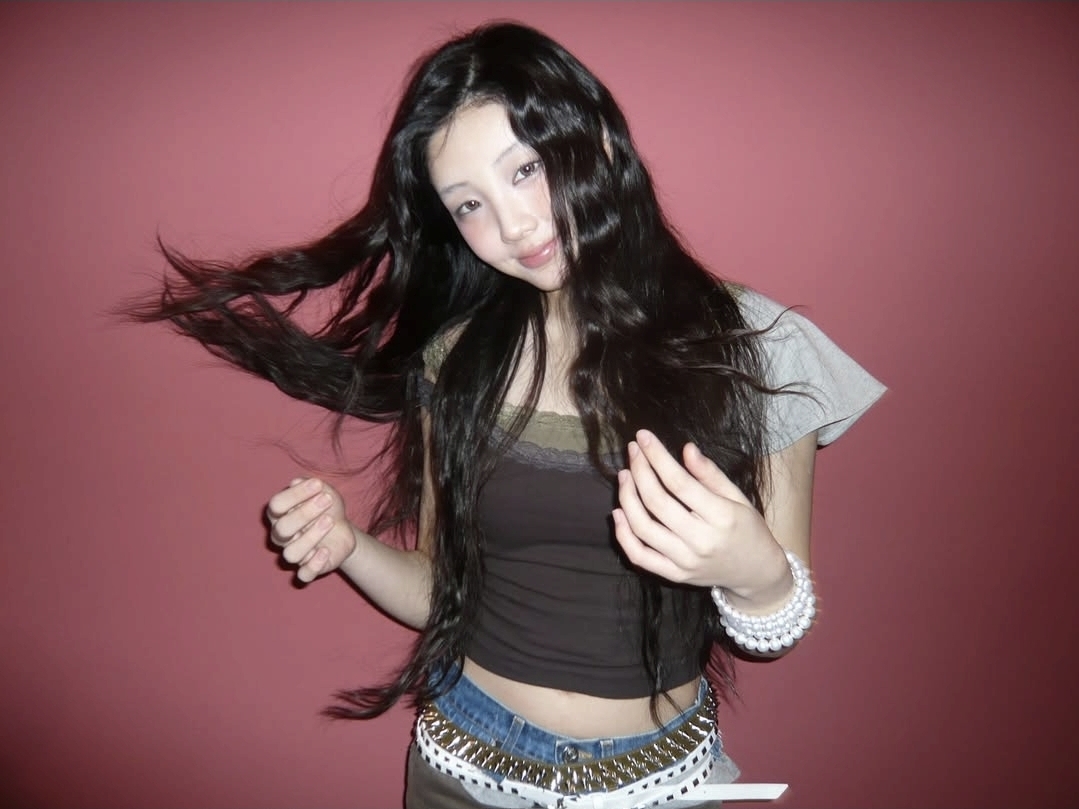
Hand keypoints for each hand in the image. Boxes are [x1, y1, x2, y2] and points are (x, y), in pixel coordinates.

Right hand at [265, 477, 357, 582]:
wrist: (343, 529)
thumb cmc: (327, 508)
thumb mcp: (325, 492)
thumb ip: (312, 486)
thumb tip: (297, 482)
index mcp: (279, 514)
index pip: (276, 505)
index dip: (295, 494)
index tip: (318, 485)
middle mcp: (281, 535)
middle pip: (282, 529)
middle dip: (305, 513)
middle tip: (327, 501)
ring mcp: (294, 553)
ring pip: (291, 553)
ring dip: (312, 537)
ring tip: (330, 522)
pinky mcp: (308, 568)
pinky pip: (303, 575)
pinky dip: (314, 565)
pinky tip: (326, 551)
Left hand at [612, 430, 790, 603]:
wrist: (757, 572)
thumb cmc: (748, 528)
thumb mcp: (738, 496)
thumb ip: (710, 474)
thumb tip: (686, 449)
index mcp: (722, 517)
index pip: (679, 483)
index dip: (657, 457)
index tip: (643, 437)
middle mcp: (701, 541)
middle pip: (657, 502)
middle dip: (639, 471)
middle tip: (633, 451)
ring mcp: (685, 561)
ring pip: (643, 528)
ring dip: (627, 498)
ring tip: (625, 475)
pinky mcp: (675, 575)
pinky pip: (640, 556)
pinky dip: (623, 535)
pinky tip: (618, 512)